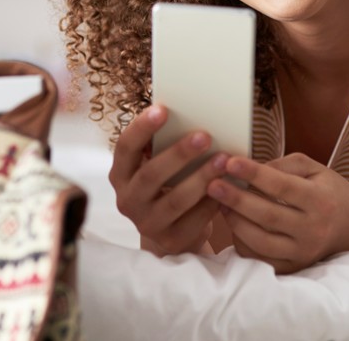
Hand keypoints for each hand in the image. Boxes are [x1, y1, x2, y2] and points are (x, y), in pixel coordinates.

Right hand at [109, 105, 229, 255]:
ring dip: (201, 177)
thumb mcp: (156, 167)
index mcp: (121, 175)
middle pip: (151, 175)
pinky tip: (227, 186)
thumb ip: (161, 146)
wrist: (172, 231)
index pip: (125, 148)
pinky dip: (212, 201)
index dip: (141, 128)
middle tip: (204, 135)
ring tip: (223, 159)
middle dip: (178, 154)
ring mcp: (147, 224)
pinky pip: (195, 219)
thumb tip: (187, 114)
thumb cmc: (167, 186)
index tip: (162, 109)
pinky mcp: (171, 240)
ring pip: (175, 200)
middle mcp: (127, 200)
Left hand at [206, 153, 348, 272]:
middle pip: (267, 215)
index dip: (253, 174)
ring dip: (234, 221)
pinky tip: (232, 222)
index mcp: (320, 200)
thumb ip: (282, 165)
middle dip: (236, 199)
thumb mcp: (313, 168)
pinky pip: (260, 258)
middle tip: (212, 183)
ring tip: (219, 202)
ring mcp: (303, 252)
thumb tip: (247, 168)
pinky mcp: (293, 267)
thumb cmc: (326, 190)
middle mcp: (314, 229)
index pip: (282, 186)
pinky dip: (241, 241)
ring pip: (260, 241)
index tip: (229, 162)